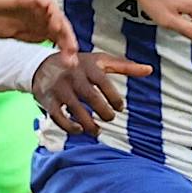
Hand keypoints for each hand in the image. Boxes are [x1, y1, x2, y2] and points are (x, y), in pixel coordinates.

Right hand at [0, 0, 76, 54]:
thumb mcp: (13, 34)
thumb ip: (30, 38)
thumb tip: (44, 43)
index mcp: (36, 25)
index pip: (56, 38)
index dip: (64, 50)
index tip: (68, 64)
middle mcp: (40, 16)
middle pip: (61, 29)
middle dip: (69, 45)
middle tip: (72, 59)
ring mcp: (37, 6)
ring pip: (59, 17)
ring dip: (65, 32)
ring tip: (69, 46)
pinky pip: (49, 5)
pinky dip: (55, 15)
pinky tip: (55, 27)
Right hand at [33, 50, 151, 135]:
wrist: (42, 65)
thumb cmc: (79, 64)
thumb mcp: (101, 61)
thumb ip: (125, 66)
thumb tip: (150, 69)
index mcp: (88, 65)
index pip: (103, 82)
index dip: (114, 97)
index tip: (120, 108)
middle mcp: (72, 75)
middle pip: (90, 96)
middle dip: (103, 111)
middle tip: (110, 118)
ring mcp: (59, 88)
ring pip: (75, 109)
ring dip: (89, 124)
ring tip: (97, 130)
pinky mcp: (48, 100)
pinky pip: (58, 117)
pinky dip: (70, 127)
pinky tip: (80, 131)